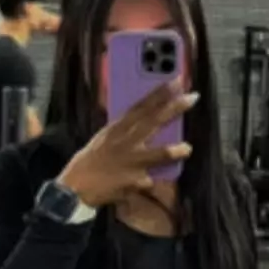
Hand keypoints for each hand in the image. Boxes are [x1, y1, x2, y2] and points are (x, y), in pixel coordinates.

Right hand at [58, 80, 197, 208]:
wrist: (76, 188)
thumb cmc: (91, 161)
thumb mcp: (105, 139)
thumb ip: (125, 131)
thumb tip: (145, 122)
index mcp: (117, 128)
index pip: (141, 106)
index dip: (160, 93)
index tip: (177, 81)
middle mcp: (125, 142)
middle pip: (152, 121)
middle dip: (174, 108)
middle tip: (192, 97)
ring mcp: (131, 162)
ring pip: (158, 154)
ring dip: (174, 151)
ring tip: (188, 148)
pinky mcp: (134, 182)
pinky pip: (150, 181)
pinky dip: (152, 182)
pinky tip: (152, 183)